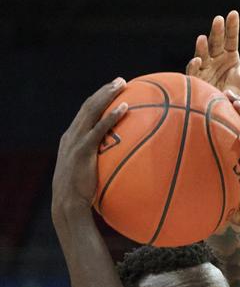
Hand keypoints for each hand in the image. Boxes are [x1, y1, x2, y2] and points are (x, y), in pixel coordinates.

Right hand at [52, 78, 127, 214]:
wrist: (68, 205)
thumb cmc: (81, 195)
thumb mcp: (88, 175)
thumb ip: (99, 165)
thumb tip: (119, 166)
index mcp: (71, 139)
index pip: (84, 113)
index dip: (98, 100)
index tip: (112, 91)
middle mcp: (71, 136)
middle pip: (88, 106)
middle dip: (104, 91)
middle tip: (120, 81)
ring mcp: (76, 141)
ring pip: (91, 111)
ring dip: (107, 95)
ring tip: (122, 84)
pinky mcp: (83, 150)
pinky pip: (99, 129)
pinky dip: (111, 116)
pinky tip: (124, 108)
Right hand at [186, 11, 239, 106]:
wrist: (231, 119)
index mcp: (230, 59)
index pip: (231, 39)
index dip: (232, 27)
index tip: (233, 14)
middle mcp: (216, 61)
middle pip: (216, 42)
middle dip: (217, 31)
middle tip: (219, 20)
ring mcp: (205, 70)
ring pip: (203, 54)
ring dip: (203, 46)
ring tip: (203, 38)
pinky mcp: (198, 82)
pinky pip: (194, 72)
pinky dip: (195, 65)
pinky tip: (199, 60)